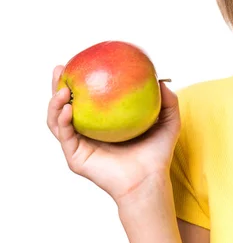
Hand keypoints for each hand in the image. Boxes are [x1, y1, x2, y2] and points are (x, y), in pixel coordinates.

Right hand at [47, 65, 180, 204]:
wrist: (150, 180)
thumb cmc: (157, 153)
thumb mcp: (168, 121)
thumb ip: (168, 100)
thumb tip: (161, 79)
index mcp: (103, 122)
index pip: (87, 98)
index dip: (80, 80)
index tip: (80, 61)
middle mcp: (88, 132)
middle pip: (65, 106)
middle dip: (56, 86)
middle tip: (59, 69)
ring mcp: (80, 145)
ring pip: (57, 120)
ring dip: (54, 103)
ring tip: (62, 89)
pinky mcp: (76, 157)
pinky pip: (65, 136)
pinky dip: (63, 121)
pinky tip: (68, 109)